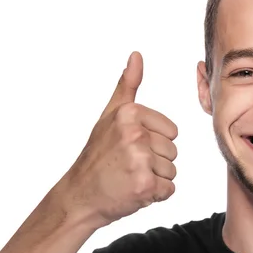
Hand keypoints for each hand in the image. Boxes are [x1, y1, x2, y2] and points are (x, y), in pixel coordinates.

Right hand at [55, 52, 177, 226]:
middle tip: (128, 165)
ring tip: (129, 177)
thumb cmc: (98, 156)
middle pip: (173, 151)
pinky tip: (133, 191)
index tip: (129, 147)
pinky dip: (154, 195)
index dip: (154, 143)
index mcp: (130, 113)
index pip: (172, 132)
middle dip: (155, 163)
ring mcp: (139, 160)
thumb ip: (128, 86)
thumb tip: (136, 56)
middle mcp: (134, 134)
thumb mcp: (110, 116)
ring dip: (155, 179)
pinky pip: (169, 189)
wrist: (79, 196)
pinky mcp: (144, 185)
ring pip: (172, 171)